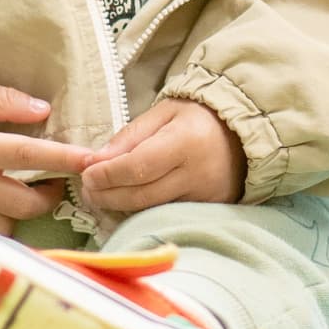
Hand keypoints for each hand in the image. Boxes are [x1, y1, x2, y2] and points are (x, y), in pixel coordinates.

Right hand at [0, 75, 90, 230]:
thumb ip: (4, 102)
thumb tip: (44, 111)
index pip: (31, 157)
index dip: (66, 160)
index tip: (93, 162)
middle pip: (24, 203)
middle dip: (49, 194)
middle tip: (55, 180)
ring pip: (3, 227)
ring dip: (20, 215)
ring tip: (23, 195)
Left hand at [79, 96, 243, 220]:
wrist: (243, 133)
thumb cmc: (198, 117)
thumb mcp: (163, 113)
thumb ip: (130, 136)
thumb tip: (95, 161)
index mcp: (186, 142)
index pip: (138, 167)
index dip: (108, 174)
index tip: (86, 174)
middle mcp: (197, 175)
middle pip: (141, 195)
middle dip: (107, 194)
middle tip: (87, 188)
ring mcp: (204, 198)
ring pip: (151, 210)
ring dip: (119, 206)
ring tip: (100, 195)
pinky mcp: (207, 211)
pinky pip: (166, 215)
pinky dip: (141, 211)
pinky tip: (126, 202)